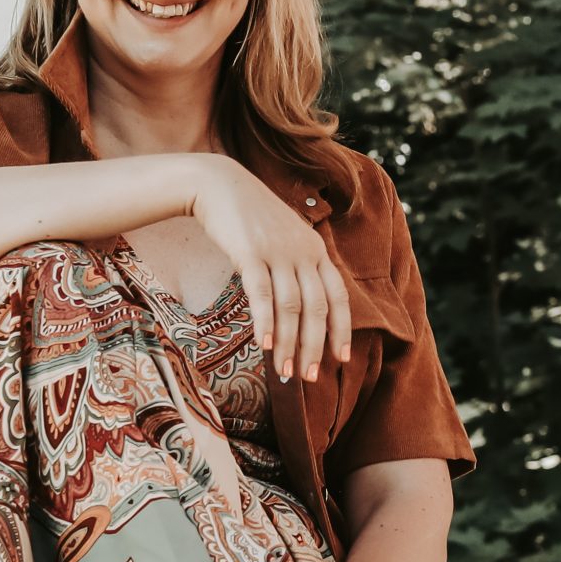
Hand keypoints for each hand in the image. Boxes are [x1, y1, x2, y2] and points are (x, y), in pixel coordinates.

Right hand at [185, 157, 353, 384]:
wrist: (219, 185)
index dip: (341, 330)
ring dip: (289, 344)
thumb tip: (303, 309)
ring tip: (284, 372)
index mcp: (317, 250)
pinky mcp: (251, 252)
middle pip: (317, 308)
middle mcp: (304, 252)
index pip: (338, 297)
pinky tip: (264, 345)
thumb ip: (298, 267)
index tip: (341, 359)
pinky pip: (262, 294)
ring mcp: (278, 251)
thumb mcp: (286, 238)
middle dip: (314, 347)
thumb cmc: (251, 218)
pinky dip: (265, 322)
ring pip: (291, 307)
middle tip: (307, 376)